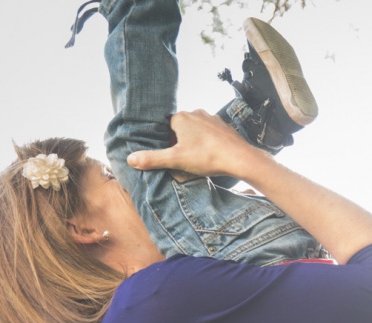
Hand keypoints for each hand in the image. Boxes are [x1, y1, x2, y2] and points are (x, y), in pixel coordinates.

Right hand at [127, 110, 263, 179]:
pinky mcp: (225, 126)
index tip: (173, 155)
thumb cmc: (207, 157)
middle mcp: (196, 113)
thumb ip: (153, 159)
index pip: (166, 127)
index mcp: (181, 118)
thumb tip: (130, 159)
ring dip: (196, 142)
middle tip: (186, 159)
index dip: (167, 142)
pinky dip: (210, 142)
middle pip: (182, 128)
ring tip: (200, 158)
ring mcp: (212, 118)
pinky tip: (212, 154)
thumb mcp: (176, 160)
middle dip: (181, 142)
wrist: (240, 158)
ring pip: (197, 130)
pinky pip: (212, 134)